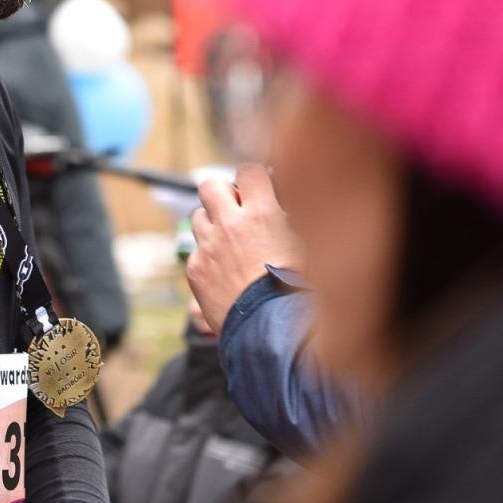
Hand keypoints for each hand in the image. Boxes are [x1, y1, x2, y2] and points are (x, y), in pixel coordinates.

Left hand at [186, 163, 302, 333]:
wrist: (272, 332)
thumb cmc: (299, 291)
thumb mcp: (306, 247)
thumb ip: (289, 222)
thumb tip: (283, 209)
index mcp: (262, 214)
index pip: (248, 171)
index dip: (253, 177)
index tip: (257, 187)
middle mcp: (230, 224)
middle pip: (210, 185)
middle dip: (222, 193)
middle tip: (235, 210)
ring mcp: (209, 246)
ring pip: (198, 217)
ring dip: (212, 224)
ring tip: (230, 244)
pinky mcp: (195, 269)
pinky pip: (196, 251)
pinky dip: (207, 256)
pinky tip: (225, 273)